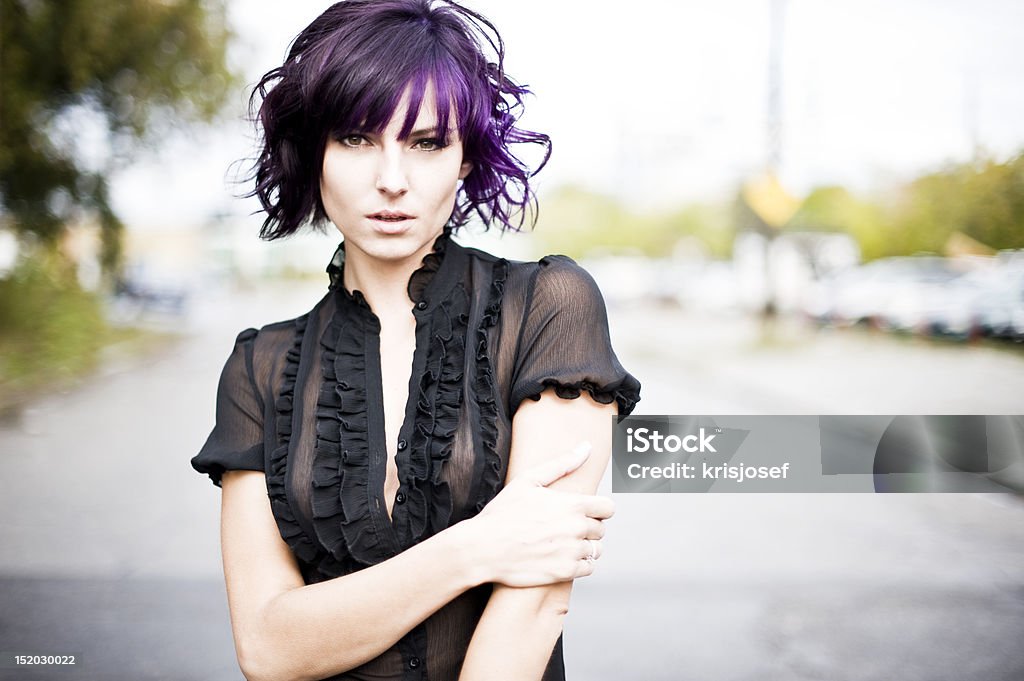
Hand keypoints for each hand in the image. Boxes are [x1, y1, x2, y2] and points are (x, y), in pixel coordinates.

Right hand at [459, 443, 613, 587]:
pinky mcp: (565, 572)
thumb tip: (586, 447)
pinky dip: (578, 565)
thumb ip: (562, 464)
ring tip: (560, 544)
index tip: (584, 512)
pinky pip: (588, 568)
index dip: (597, 510)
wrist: (483, 548)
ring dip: (583, 547)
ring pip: (595, 550)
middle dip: (587, 528)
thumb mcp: (529, 480)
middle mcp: (577, 528)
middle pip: (601, 530)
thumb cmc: (502, 513)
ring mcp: (572, 552)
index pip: (608, 508)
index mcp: (572, 504)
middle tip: (563, 528)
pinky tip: (560, 557)